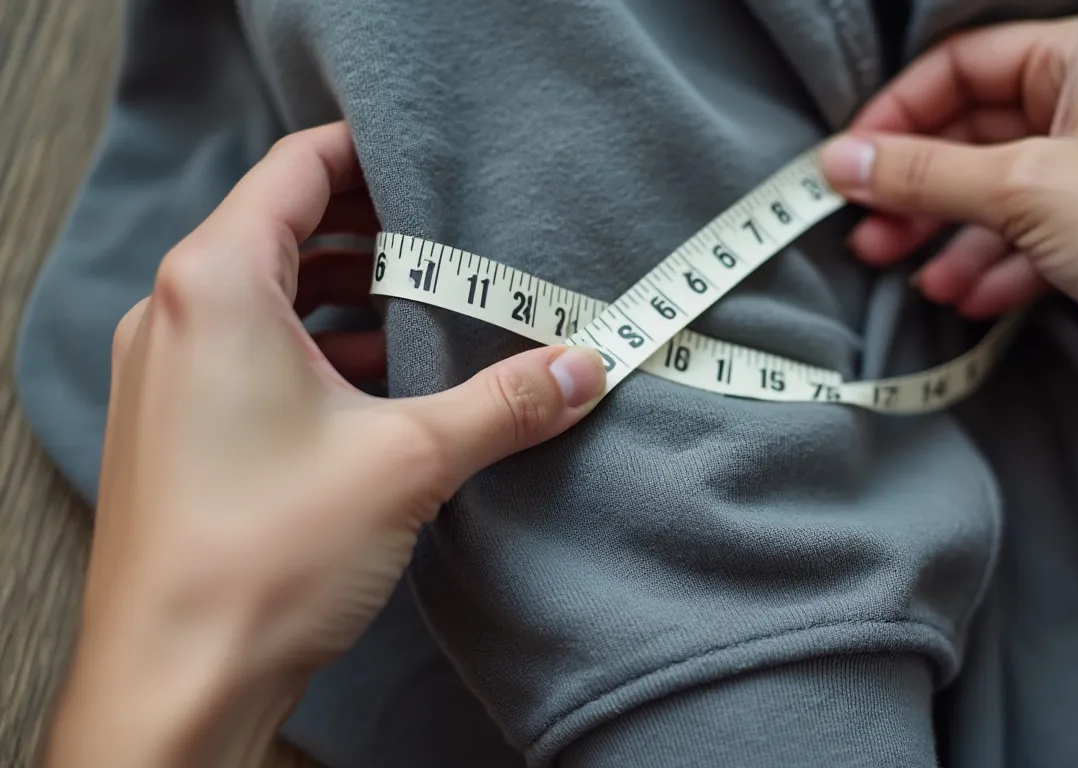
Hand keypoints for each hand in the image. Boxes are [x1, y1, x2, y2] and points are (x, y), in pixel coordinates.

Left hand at [45, 122, 605, 767]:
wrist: (175, 679)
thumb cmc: (266, 552)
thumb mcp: (410, 460)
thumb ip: (505, 403)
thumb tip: (586, 368)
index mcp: (219, 283)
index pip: (295, 169)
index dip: (366, 150)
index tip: (428, 154)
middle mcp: (177, 313)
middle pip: (283, 227)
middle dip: (371, 227)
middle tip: (448, 232)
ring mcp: (168, 372)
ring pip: (267, 294)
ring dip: (346, 292)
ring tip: (427, 303)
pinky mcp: (175, 425)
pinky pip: (249, 350)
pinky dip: (314, 345)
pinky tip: (380, 379)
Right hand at [819, 10, 1077, 395]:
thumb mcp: (1020, 190)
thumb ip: (922, 174)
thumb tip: (841, 162)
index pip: (962, 66)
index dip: (897, 114)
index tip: (849, 164)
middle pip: (972, 133)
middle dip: (917, 190)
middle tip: (867, 231)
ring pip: (994, 190)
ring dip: (946, 237)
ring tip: (908, 277)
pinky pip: (1025, 232)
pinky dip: (990, 262)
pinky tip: (966, 297)